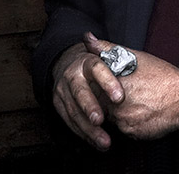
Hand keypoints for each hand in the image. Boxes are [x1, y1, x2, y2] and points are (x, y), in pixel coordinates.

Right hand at [51, 35, 124, 150]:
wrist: (67, 65)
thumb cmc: (94, 63)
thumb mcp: (102, 54)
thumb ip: (106, 49)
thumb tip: (92, 37)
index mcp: (86, 61)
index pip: (96, 68)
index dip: (107, 82)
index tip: (119, 97)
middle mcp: (72, 75)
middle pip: (80, 91)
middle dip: (90, 107)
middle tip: (101, 120)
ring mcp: (63, 91)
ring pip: (74, 111)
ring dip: (88, 129)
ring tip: (105, 142)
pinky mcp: (59, 105)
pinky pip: (70, 122)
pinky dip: (83, 134)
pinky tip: (96, 142)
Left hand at [84, 34, 178, 140]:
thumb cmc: (161, 75)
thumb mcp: (133, 55)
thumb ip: (106, 48)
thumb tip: (87, 38)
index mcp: (111, 83)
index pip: (93, 84)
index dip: (99, 82)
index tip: (107, 80)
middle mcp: (113, 104)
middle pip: (100, 101)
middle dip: (107, 96)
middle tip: (127, 90)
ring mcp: (122, 120)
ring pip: (111, 115)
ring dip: (117, 109)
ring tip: (135, 99)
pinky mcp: (131, 133)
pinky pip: (124, 126)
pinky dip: (129, 119)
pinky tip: (140, 109)